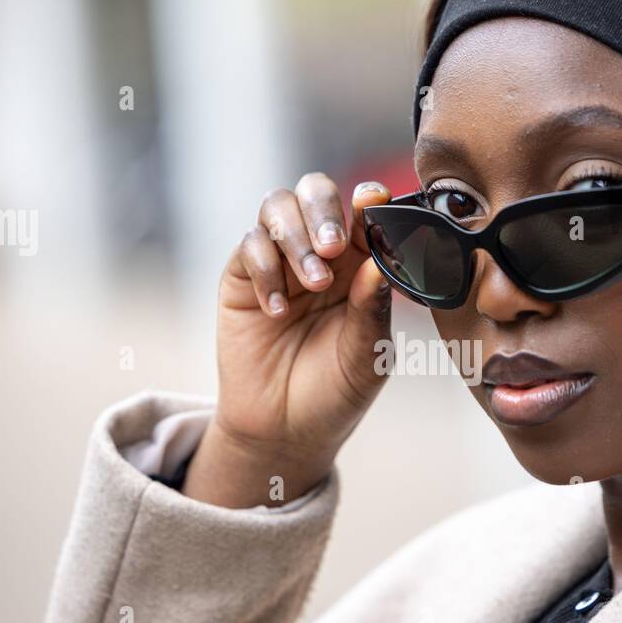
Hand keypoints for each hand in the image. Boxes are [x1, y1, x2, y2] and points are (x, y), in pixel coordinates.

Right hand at [182, 176, 394, 506]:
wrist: (284, 430)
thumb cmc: (336, 390)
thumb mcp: (367, 356)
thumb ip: (373, 309)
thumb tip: (379, 261)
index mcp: (362, 262)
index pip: (366, 214)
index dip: (370, 200)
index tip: (374, 203)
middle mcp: (320, 252)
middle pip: (315, 192)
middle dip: (324, 211)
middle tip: (333, 248)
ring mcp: (279, 260)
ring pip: (278, 207)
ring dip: (296, 237)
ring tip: (313, 284)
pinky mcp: (242, 277)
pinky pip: (249, 246)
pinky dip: (265, 270)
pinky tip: (277, 312)